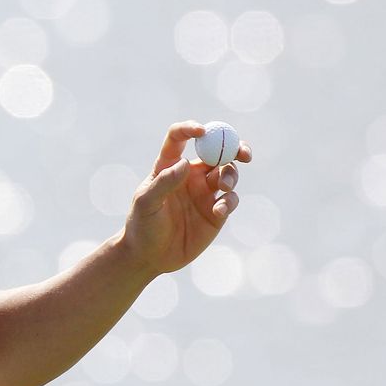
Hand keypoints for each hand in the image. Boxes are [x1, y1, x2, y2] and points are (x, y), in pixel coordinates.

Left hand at [118, 121, 252, 276]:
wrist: (150, 256)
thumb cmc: (142, 225)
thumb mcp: (146, 203)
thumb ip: (164, 183)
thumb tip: (185, 163)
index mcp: (169, 166)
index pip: (179, 138)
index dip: (191, 129)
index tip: (202, 130)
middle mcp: (190, 175)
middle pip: (216, 151)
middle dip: (233, 146)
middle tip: (243, 152)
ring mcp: (205, 192)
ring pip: (228, 173)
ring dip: (231, 175)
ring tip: (223, 188)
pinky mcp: (216, 211)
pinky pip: (230, 199)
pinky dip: (229, 201)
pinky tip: (218, 211)